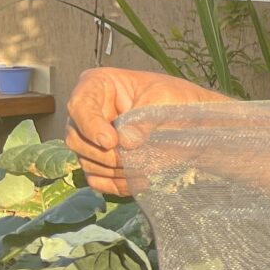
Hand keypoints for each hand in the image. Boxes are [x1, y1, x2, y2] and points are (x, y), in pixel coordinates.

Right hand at [66, 68, 229, 196]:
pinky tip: (138, 181)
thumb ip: (144, 118)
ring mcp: (92, 138)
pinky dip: (114, 184)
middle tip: (133, 158)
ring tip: (143, 168)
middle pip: (76, 138)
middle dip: (104, 154)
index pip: (79, 105)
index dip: (91, 126)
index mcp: (99, 84)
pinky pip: (95, 178)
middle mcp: (89, 111)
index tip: (111, 142)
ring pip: (85, 160)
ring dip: (113, 170)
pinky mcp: (101, 160)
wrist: (194, 118)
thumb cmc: (177, 98)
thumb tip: (127, 142)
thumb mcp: (165, 98)